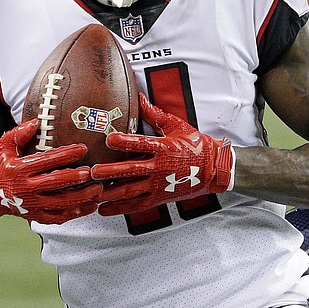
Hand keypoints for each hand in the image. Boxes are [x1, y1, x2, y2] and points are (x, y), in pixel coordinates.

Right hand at [0, 119, 101, 223]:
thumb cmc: (2, 167)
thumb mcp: (4, 147)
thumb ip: (18, 134)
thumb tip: (36, 123)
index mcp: (20, 169)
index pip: (46, 161)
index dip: (66, 154)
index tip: (82, 149)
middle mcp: (26, 188)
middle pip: (55, 183)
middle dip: (75, 178)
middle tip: (91, 172)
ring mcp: (33, 205)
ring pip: (60, 203)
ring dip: (81, 197)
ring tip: (97, 189)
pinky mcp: (37, 217)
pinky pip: (59, 217)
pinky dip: (75, 213)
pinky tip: (90, 206)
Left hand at [92, 94, 234, 215]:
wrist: (214, 169)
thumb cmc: (195, 146)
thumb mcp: (177, 127)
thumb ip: (155, 115)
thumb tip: (139, 98)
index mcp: (164, 148)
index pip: (142, 144)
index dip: (125, 141)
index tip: (109, 139)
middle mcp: (160, 167)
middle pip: (132, 170)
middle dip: (111, 171)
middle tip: (94, 172)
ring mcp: (159, 185)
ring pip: (132, 190)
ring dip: (112, 192)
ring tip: (94, 193)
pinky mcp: (159, 198)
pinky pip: (137, 205)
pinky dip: (120, 208)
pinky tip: (104, 209)